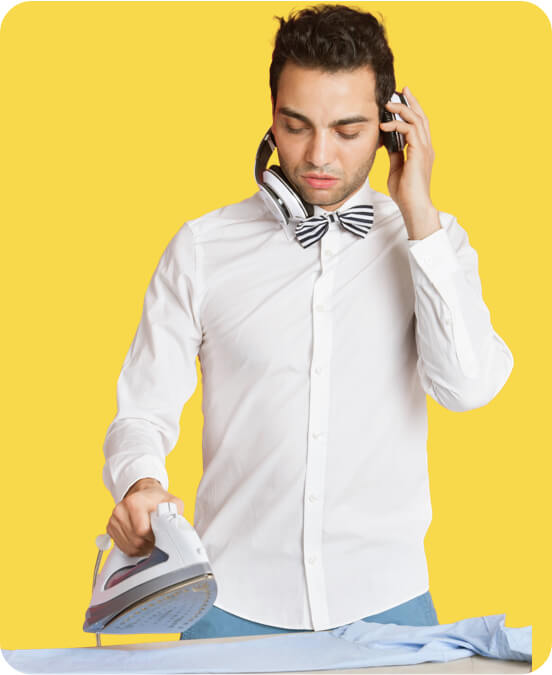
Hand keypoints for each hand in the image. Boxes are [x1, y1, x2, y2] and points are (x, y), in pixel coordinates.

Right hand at [106, 478, 184, 555]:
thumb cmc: (158, 499)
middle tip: (157, 536)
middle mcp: (121, 510)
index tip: (160, 532)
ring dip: (142, 547)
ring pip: (129, 547)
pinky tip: (140, 539)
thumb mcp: (173, 501)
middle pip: (136, 541)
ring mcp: (114, 519)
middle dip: (149, 543)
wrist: (143, 494)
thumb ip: (176, 513)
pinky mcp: (110, 528)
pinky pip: (122, 547)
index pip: (142, 531)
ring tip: (150, 537)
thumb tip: (175, 527)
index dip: (154, 536)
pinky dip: (133, 547)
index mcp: (134, 502)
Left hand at [380, 87, 440, 238]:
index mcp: (422, 150)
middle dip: (411, 101)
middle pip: (421, 116)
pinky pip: (410, 131)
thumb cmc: (405, 193)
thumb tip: (387, 143)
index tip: (401, 98)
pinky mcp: (419, 153)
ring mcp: (425, 149)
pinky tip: (384, 126)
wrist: (413, 206)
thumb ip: (394, 154)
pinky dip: (397, 125)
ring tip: (388, 104)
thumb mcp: (396, 169)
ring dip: (402, 109)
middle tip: (400, 89)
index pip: (419, 124)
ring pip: (417, 120)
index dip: (412, 109)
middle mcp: (426, 147)